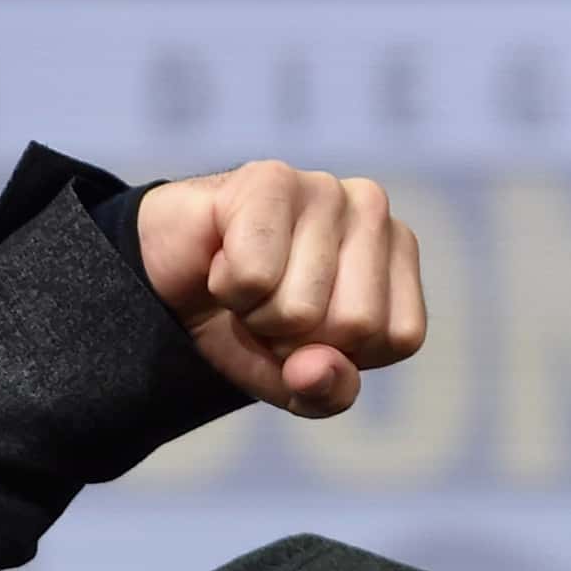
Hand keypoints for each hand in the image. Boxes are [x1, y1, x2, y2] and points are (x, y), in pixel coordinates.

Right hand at [136, 162, 425, 417]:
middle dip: (297, 337)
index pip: (397, 338)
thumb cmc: (251, 323)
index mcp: (399, 256)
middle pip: (354, 324)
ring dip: (258, 313)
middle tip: (270, 301)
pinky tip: (223, 258)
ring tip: (248, 280)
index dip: (339, 352)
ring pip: (301, 308)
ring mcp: (326, 188)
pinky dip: (230, 287)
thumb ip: (327, 392)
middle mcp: (374, 211)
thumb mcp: (299, 381)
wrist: (170, 281)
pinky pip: (255, 276)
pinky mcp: (270, 178)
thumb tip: (316, 368)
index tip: (308, 326)